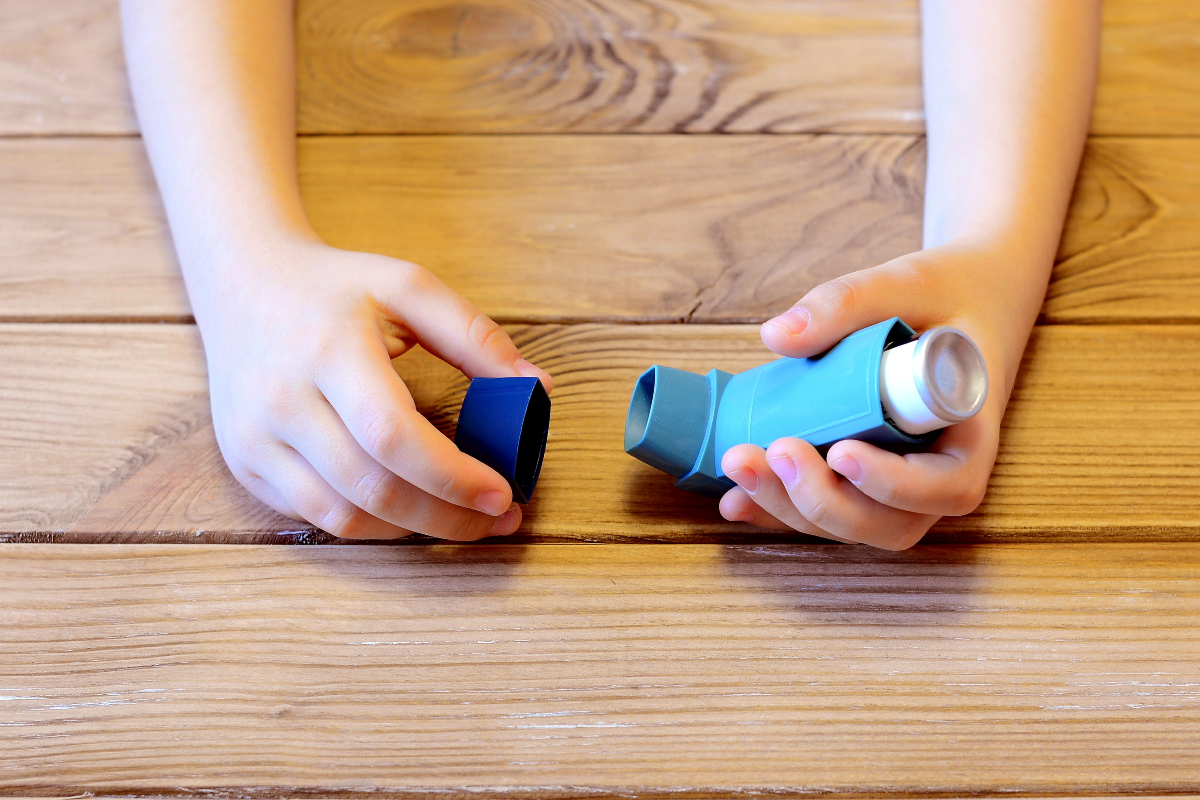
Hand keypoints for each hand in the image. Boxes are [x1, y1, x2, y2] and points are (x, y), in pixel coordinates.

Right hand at [193, 237, 552, 539]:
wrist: (242, 282)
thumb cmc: (335, 287)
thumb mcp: (408, 287)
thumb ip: (476, 336)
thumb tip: (538, 389)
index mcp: (327, 349)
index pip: (392, 435)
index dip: (453, 477)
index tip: (504, 494)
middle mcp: (281, 400)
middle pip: (372, 487)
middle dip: (446, 515)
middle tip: (498, 519)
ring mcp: (255, 438)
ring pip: (342, 516)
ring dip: (413, 529)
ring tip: (463, 520)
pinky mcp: (244, 462)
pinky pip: (316, 516)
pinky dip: (372, 524)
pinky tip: (411, 511)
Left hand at [718, 240, 1045, 549]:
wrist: (966, 297)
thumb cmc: (948, 292)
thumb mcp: (910, 280)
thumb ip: (848, 301)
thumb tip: (777, 335)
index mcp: (972, 430)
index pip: (948, 485)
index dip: (892, 484)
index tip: (841, 451)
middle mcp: (942, 472)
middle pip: (890, 523)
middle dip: (823, 501)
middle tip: (775, 452)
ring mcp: (903, 485)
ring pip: (853, 525)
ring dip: (791, 508)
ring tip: (739, 464)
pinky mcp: (865, 481)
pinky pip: (827, 511)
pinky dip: (779, 510)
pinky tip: (732, 498)